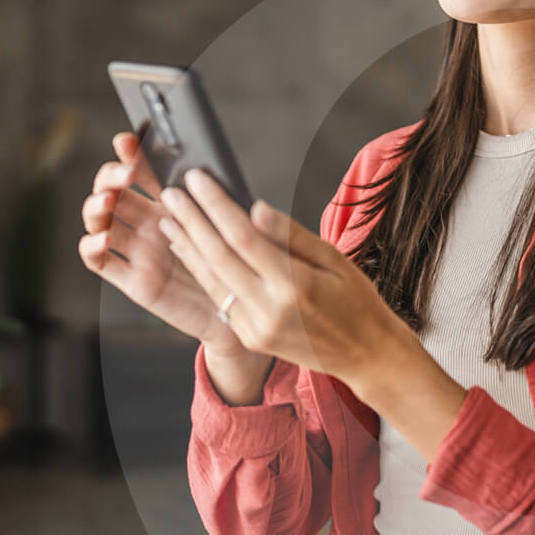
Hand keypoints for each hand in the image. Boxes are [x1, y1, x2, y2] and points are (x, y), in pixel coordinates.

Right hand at [77, 132, 254, 360]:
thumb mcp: (228, 226)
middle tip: (124, 175)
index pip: (141, 171)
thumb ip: (214, 201)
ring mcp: (136, 249)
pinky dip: (92, 246)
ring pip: (99, 219)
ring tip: (108, 202)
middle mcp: (148, 223)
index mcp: (170, 204)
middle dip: (110, 176)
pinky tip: (102, 238)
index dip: (130, 154)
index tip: (128, 141)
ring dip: (96, 206)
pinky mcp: (132, 279)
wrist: (237, 310)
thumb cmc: (236, 264)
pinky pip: (99, 261)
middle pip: (112, 189)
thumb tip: (208, 171)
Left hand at [155, 167, 411, 389]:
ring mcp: (256, 328)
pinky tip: (189, 249)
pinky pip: (219, 297)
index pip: (243, 237)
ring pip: (211, 280)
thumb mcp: (335, 259)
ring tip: (169, 217)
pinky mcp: (249, 337)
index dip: (216, 205)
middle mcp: (269, 310)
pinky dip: (201, 270)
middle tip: (171, 192)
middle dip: (191, 221)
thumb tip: (254, 209)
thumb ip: (291, 235)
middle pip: (218, 257)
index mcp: (294, 286)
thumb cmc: (357, 301)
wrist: (365, 355)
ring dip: (186, 246)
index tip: (197, 180)